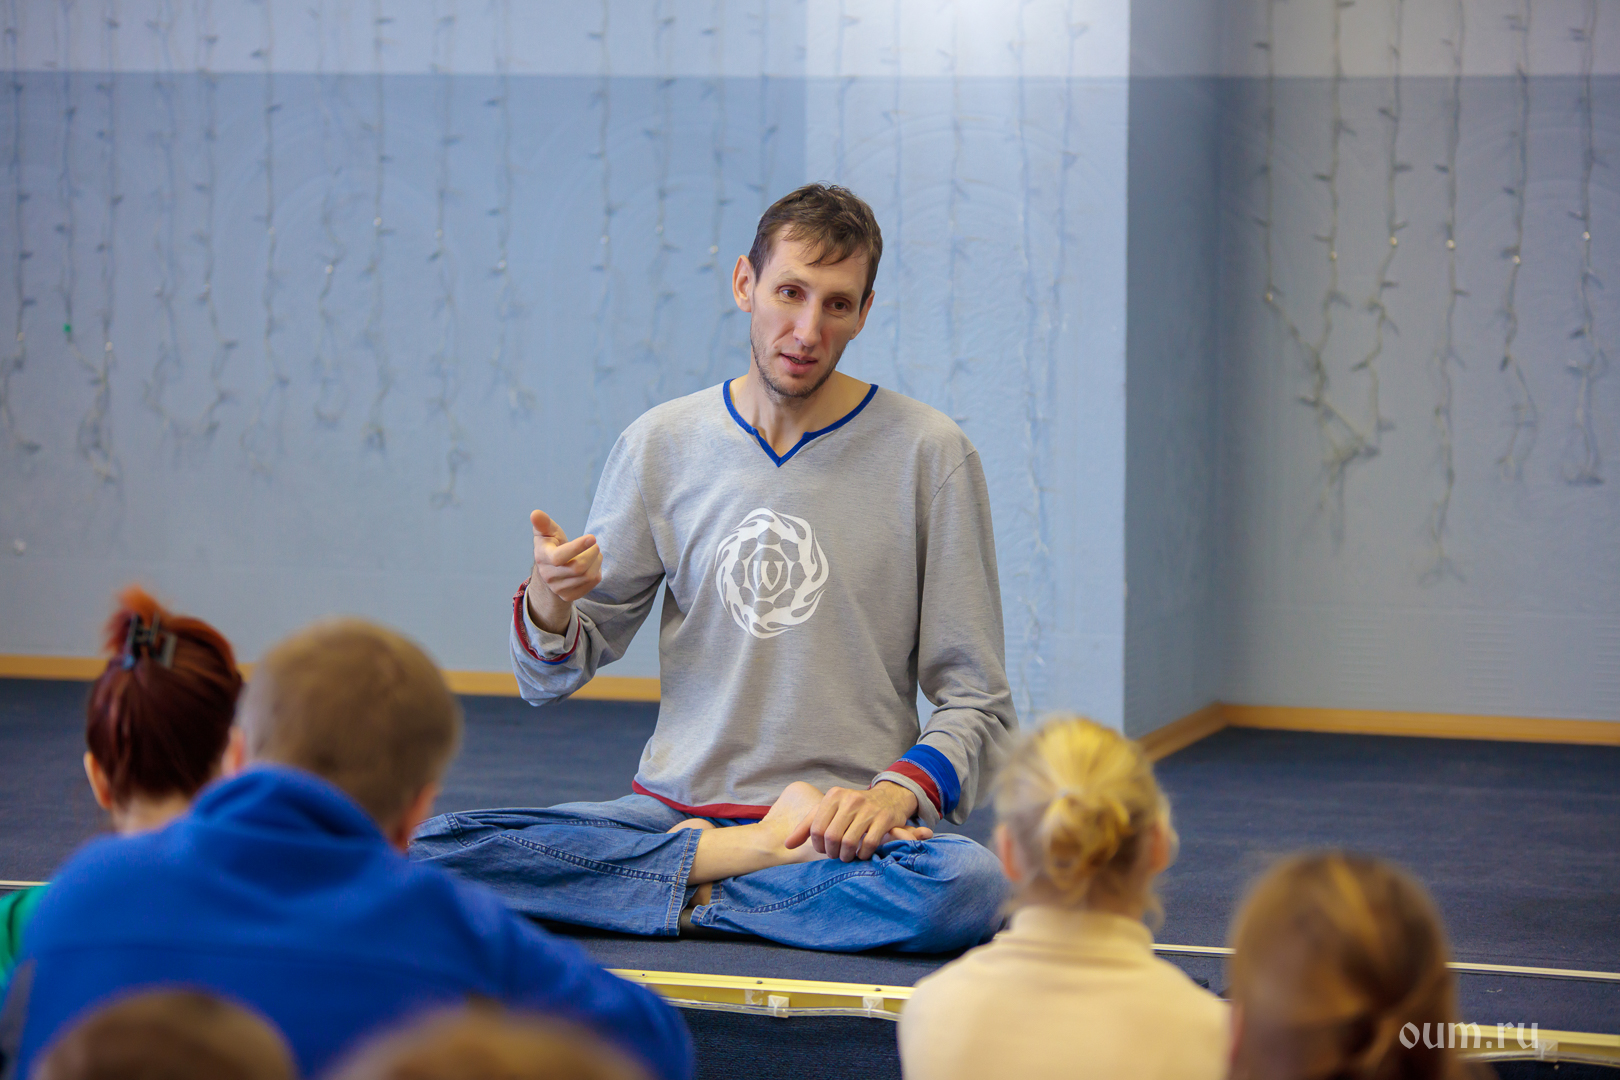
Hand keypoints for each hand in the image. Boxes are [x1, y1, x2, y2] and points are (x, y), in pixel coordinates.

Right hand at [526, 510, 602, 632]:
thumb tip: (535, 513)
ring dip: (597, 561)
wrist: (550, 571)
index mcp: (543, 558)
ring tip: (594, 552)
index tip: (592, 537)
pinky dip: (597, 571)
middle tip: (595, 544)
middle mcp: (549, 576)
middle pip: (579, 568)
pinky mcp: (569, 596)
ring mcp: (559, 588)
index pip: (560, 557)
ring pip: (588, 576)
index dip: (577, 547)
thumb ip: (543, 523)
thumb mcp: (546, 533)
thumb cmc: (551, 546)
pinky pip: (592, 583)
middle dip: (592, 553)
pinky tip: (592, 565)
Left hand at [785, 781, 928, 861]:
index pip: (816, 828)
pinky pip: (868, 844)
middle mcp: (851, 799)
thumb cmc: (853, 809)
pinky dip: (862, 854)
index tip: (824, 849)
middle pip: (831, 837)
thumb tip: (787, 845)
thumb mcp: (829, 811)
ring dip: (846, 856)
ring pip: (848, 842)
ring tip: (847, 855)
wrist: (888, 798)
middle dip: (832, 852)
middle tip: (836, 854)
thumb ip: (807, 827)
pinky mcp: (884, 819)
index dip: (818, 845)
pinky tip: (861, 853)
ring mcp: (869, 809)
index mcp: (834, 796)